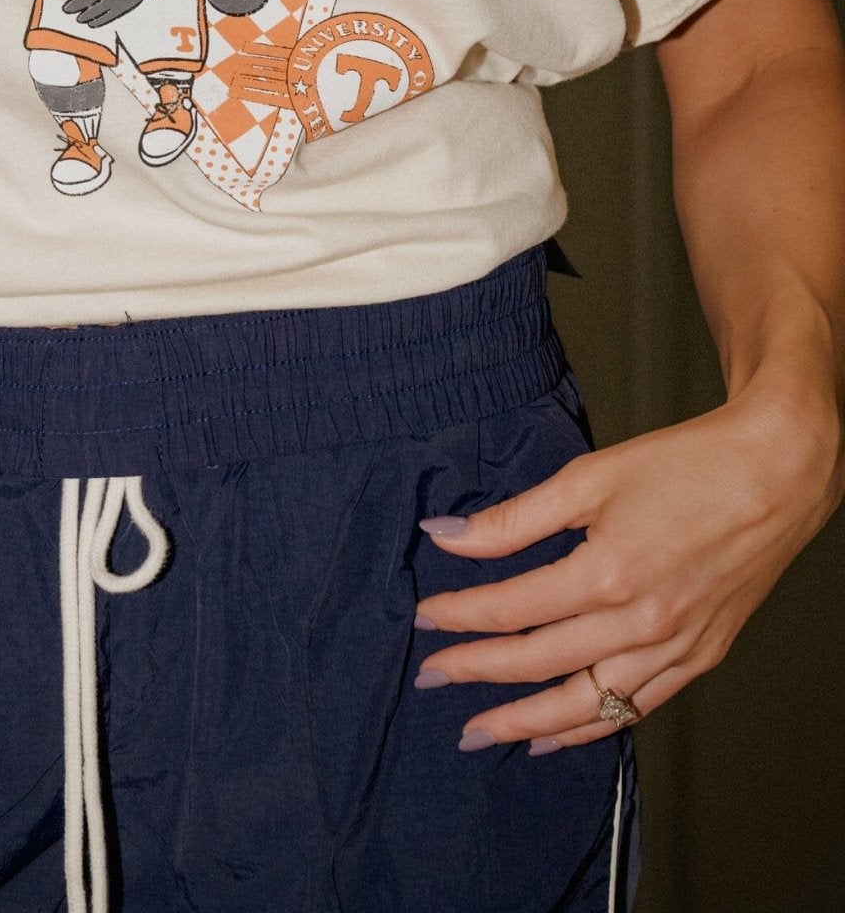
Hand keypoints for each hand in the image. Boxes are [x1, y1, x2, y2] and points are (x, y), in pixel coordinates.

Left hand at [54, 0, 145, 26]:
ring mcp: (109, 3)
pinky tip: (92, 24)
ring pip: (92, 12)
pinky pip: (106, 18)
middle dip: (71, 6)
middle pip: (81, 2)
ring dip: (83, 16)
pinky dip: (97, 22)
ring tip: (78, 18)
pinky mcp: (120, 9)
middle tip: (65, 9)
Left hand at [413, 377, 844, 751]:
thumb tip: (447, 536)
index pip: (511, 608)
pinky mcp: (700, 658)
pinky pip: (634, 709)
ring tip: (479, 731)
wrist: (776, 475)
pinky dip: (589, 729)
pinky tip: (554, 735)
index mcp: (607, 575)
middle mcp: (640, 625)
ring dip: (524, 720)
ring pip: (585, 705)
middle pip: (538, 663)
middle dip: (475, 673)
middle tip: (430, 677)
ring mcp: (674, 649)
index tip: (424, 618)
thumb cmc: (687, 466)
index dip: (460, 615)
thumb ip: (514, 518)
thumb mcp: (588, 477)